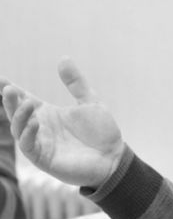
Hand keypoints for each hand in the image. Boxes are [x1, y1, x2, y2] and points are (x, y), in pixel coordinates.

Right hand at [0, 58, 124, 187]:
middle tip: (8, 89)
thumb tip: (63, 58)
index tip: (1, 78)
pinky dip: (28, 134)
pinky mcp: (44, 159)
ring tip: (27, 103)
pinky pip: (29, 147)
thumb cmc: (102, 132)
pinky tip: (34, 122)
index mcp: (48, 114)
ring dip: (20, 116)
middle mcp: (40, 128)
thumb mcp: (90, 102)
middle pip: (17, 113)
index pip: (24, 99)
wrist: (114, 157)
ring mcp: (41, 143)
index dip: (12, 89)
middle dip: (10, 101)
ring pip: (19, 129)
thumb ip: (76, 83)